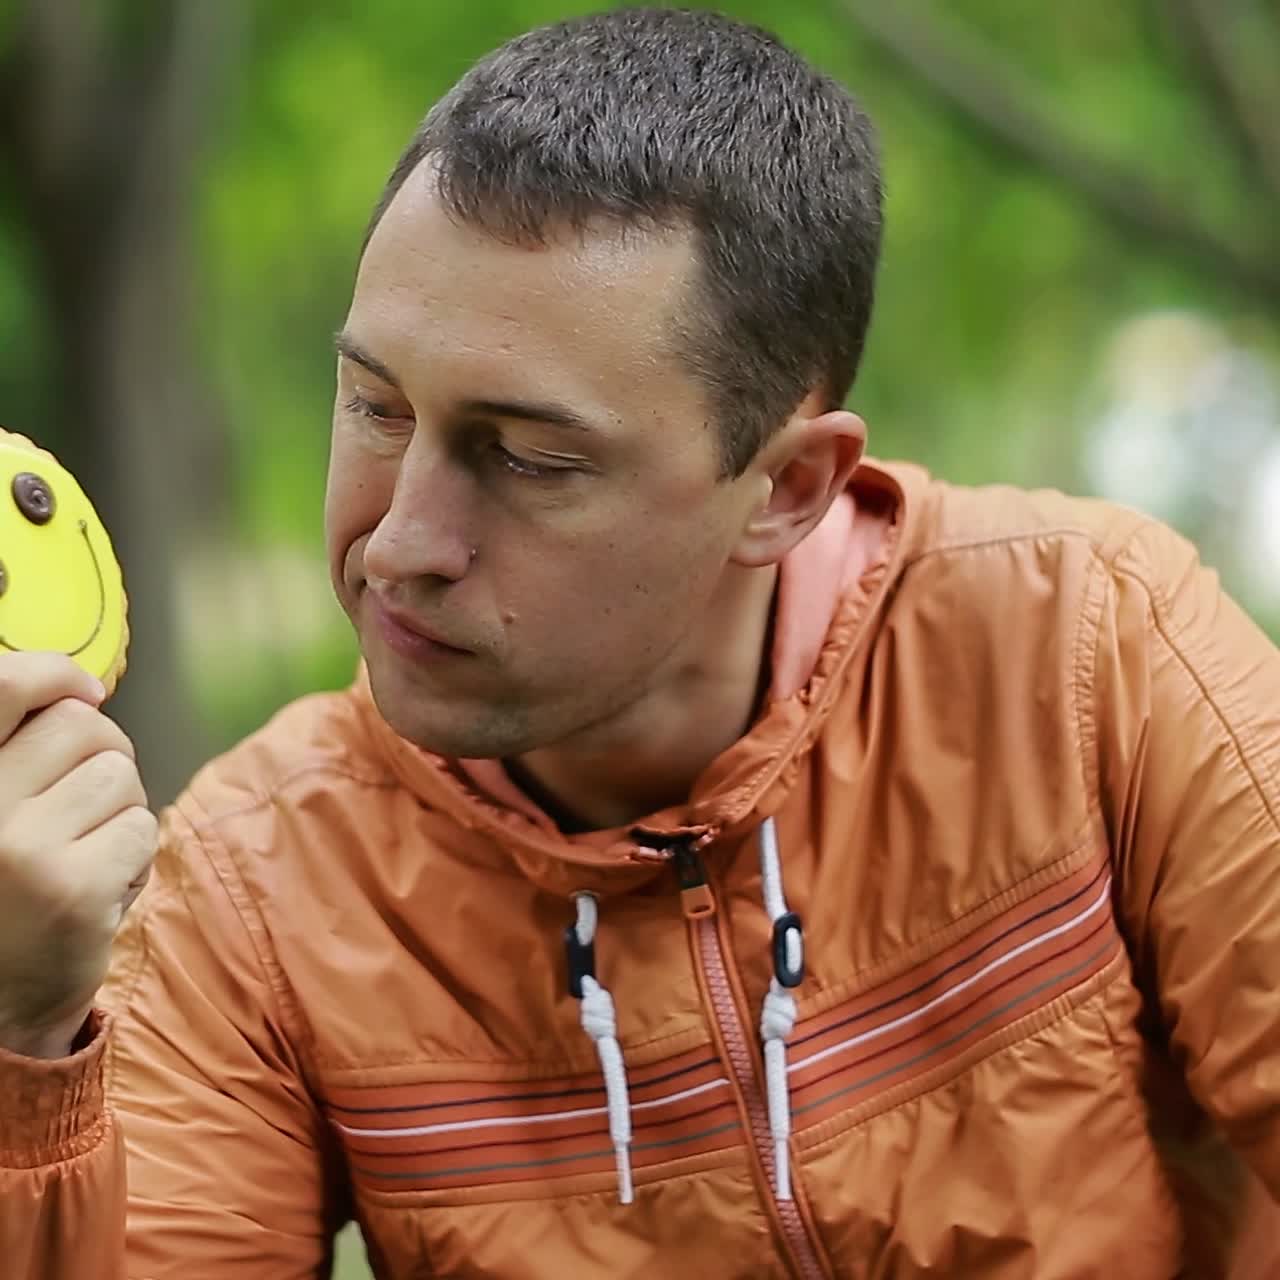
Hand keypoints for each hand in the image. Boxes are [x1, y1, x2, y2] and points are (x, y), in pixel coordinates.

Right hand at [0, 653, 156, 1058]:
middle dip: (104, 760)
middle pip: (86, 729)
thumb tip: (85, 689)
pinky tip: (96, 893)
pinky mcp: (74, 888)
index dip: (55, 673)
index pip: (4, 684)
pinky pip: (142, 829)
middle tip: (83, 813)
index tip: (85, 690)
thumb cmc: (3, 894)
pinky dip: (133, 858)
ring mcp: (21, 847)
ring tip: (81, 860)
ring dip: (120, 814)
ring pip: (122, 778)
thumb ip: (17, 753)